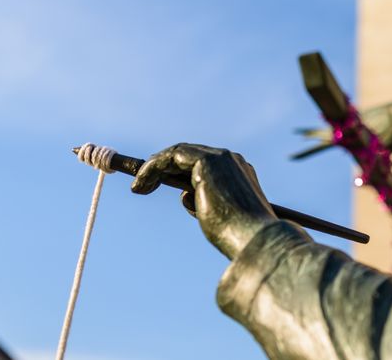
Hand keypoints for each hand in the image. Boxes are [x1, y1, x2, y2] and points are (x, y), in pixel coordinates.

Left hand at [131, 143, 277, 258]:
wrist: (252, 237)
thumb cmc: (239, 236)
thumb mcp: (221, 214)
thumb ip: (208, 200)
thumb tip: (187, 196)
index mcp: (239, 172)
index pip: (201, 162)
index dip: (175, 170)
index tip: (156, 186)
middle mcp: (231, 160)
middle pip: (188, 154)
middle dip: (162, 166)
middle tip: (142, 184)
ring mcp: (220, 158)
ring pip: (178, 153)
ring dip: (153, 167)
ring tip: (139, 186)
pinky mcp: (207, 161)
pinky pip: (172, 156)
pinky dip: (153, 168)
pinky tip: (142, 185)